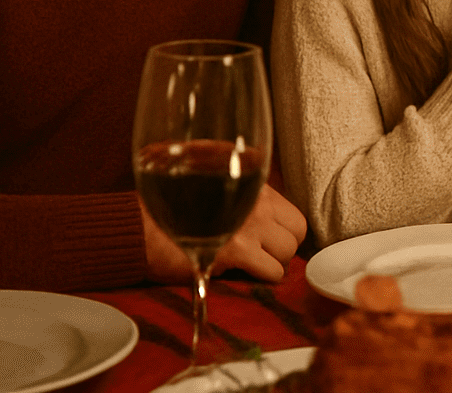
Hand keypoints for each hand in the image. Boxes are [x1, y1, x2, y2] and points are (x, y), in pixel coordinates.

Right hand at [141, 184, 304, 283]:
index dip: (284, 231)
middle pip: (297, 232)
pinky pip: (271, 271)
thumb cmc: (174, 214)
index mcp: (254, 186)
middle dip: (284, 248)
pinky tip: (246, 274)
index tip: (271, 241)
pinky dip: (264, 278)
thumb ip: (244, 199)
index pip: (293, 213)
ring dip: (274, 264)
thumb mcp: (215, 193)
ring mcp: (249, 225)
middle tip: (265, 256)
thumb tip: (267, 221)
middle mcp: (257, 202)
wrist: (141, 228)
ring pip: (287, 253)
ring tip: (254, 265)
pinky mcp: (237, 250)